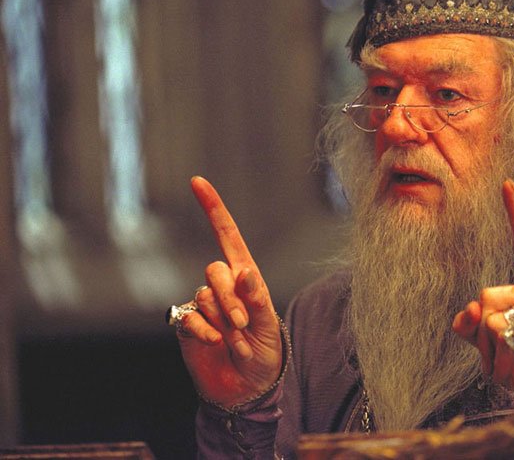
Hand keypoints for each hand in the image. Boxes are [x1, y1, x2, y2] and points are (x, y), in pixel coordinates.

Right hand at [176, 176, 283, 407]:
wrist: (246, 388)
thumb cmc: (265, 353)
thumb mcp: (270, 325)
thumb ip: (257, 299)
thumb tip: (246, 273)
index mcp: (245, 279)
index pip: (227, 236)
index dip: (213, 209)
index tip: (197, 181)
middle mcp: (222, 287)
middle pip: (215, 270)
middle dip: (231, 298)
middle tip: (243, 324)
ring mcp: (203, 305)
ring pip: (204, 294)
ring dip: (223, 319)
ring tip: (235, 340)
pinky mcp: (187, 324)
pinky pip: (190, 316)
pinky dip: (204, 331)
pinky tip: (215, 343)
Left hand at [452, 179, 513, 397]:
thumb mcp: (489, 347)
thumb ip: (472, 325)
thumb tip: (466, 313)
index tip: (508, 185)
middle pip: (485, 294)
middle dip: (482, 331)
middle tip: (509, 351)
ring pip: (488, 316)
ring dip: (492, 351)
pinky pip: (501, 334)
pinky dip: (502, 359)